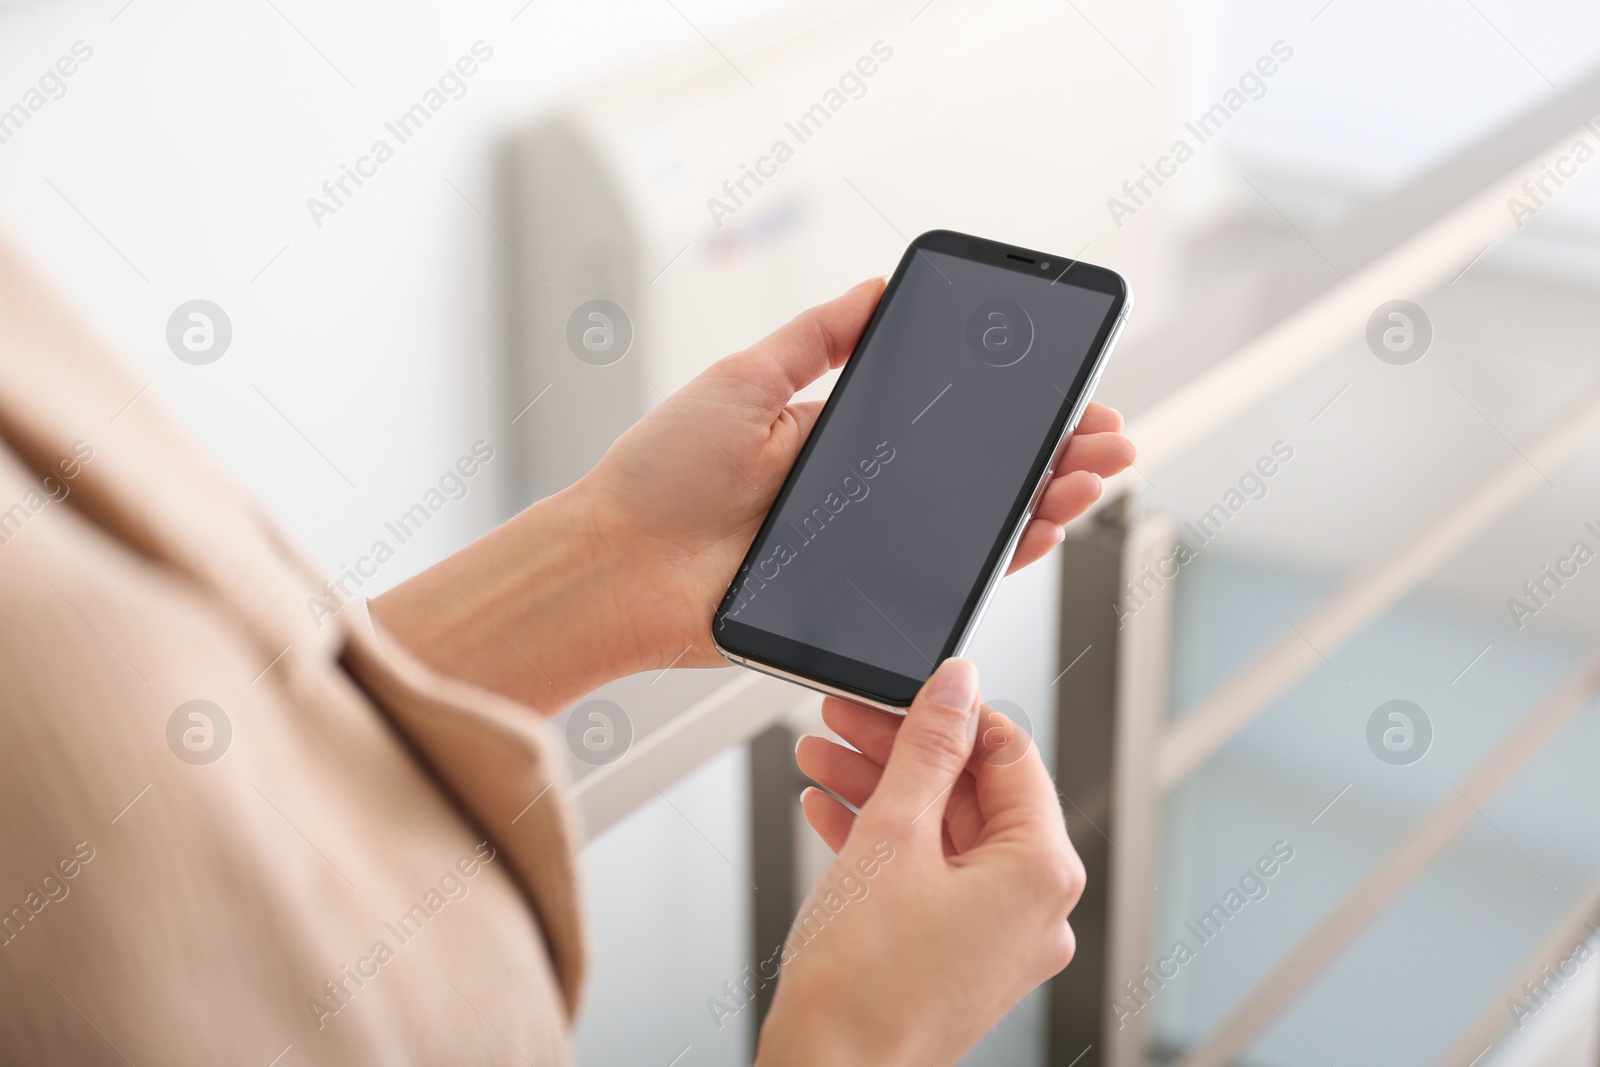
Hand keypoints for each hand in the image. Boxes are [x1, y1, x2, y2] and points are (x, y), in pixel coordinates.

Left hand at [581, 279, 1134, 674]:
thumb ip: (817, 340)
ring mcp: (867, 553)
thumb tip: (879, 287)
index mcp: (843, 441)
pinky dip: (1001, 559)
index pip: (950, 421)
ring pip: (978, 530)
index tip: (1066, 389)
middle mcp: (866, 498)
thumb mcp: (743, 382)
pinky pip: (946, 583)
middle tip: (1107, 435)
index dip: (1014, 408)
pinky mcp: (861, 604)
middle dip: (1054, 453)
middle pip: (981, 476)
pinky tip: (1042, 528)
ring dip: (1046, 501)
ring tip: (1092, 474)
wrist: (616, 567)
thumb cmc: (660, 478)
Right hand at [756, 658, 1085, 1065]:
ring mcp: (998, 937)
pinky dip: (884, 840)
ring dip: (881, 789)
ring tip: (821, 758)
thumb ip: (928, 748)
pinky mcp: (959, 955)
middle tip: (845, 718)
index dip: (950, 713)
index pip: (1010, 755)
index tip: (903, 690)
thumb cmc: (864, 983)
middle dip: (900, 751)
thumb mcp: (893, 835)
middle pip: (972, 792)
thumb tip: (957, 685)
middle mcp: (1034, 908)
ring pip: (944, 833)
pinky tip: (831, 811)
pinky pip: (930, 875)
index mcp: (1042, 873)